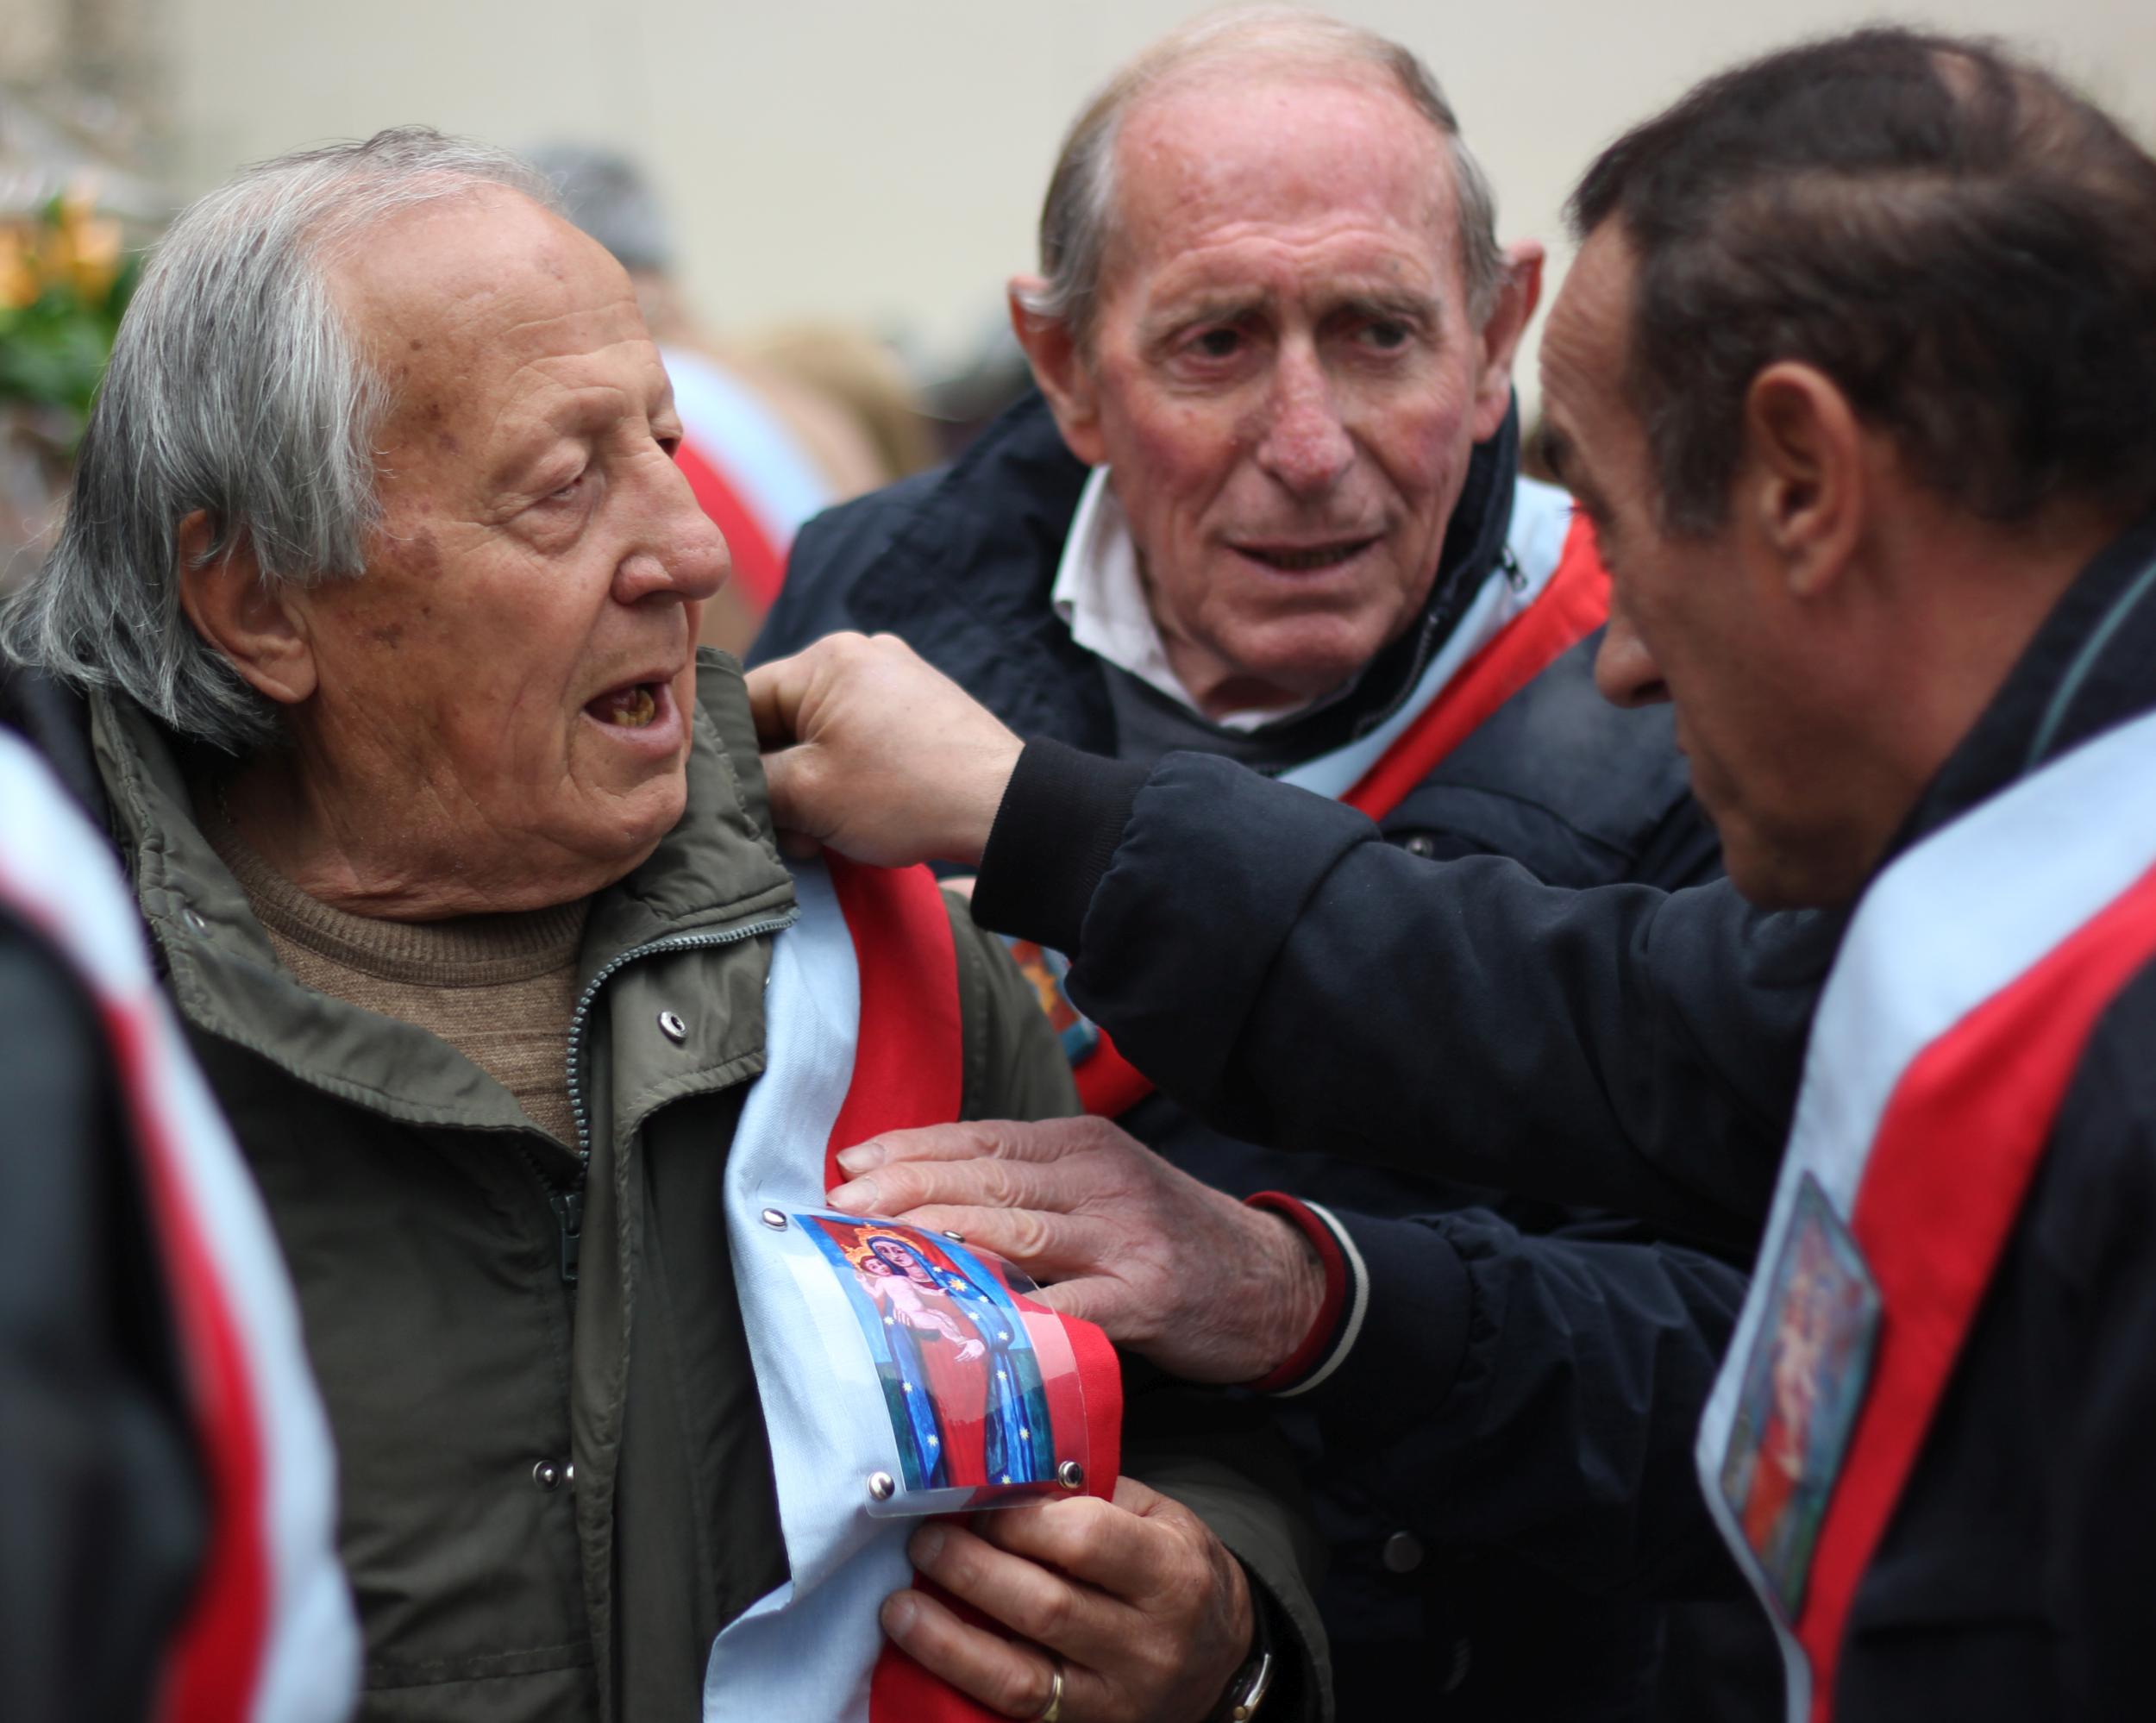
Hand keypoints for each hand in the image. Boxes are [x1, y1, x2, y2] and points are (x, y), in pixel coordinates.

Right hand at [745, 633, 1023, 865]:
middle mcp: (863, 655)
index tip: (734, 800)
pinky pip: (861, 739)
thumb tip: (733, 786)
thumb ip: (754, 782)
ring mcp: (899, 679)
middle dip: (778, 779)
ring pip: (823, 736)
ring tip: (822, 836)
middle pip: (785, 718)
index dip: (730, 755)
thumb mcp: (808, 794)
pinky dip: (848, 779)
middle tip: (785, 831)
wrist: (1004, 810)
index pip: (745, 700)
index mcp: (828, 658)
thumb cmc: (906, 795)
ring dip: (812, 788)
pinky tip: (854, 821)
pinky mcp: (922, 709)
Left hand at [828, 1116, 1325, 1384]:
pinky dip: (1011, 1316)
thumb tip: (924, 1194)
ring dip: (941, 1242)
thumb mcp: (1101, 1187)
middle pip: (986, 1177)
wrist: (1272, 1281)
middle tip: (843, 1212)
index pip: (979, 1138)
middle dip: (906, 1191)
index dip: (909, 1150)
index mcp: (1079, 1145)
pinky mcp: (1142, 1297)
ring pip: (1015, 1229)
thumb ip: (1027, 1184)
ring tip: (882, 1256)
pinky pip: (1064, 1307)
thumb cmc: (1166, 1237)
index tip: (847, 1168)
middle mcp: (1097, 1179)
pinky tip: (963, 1325)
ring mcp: (1122, 1237)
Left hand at [881, 1476, 1252, 1721]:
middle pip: (1045, 1607)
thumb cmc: (1177, 1571)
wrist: (1224, 1659)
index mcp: (1171, 1574)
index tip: (973, 1500)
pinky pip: (1017, 1713)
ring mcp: (1118, 1700)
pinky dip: (965, 1683)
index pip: (1086, 1542)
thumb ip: (1093, 1497)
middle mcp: (1149, 1644)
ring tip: (899, 1606)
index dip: (1018, 1519)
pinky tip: (926, 1656)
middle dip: (971, 1570)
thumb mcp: (1160, 1519)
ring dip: (948, 1640)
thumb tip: (1005, 1475)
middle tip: (923, 1540)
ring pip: (1020, 1675)